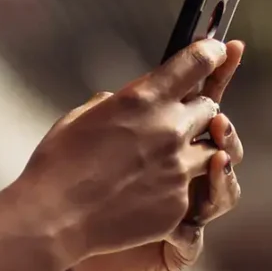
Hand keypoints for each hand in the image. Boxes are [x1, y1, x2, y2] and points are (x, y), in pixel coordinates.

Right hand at [70, 41, 245, 270]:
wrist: (54, 219)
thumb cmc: (58, 164)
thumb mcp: (82, 116)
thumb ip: (115, 103)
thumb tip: (123, 100)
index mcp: (144, 99)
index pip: (197, 63)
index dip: (211, 53)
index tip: (216, 50)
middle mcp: (169, 129)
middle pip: (210, 107)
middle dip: (198, 110)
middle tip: (181, 118)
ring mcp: (178, 169)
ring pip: (212, 152)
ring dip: (196, 151)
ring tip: (170, 159)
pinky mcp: (179, 203)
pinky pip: (192, 188)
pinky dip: (176, 187)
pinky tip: (148, 192)